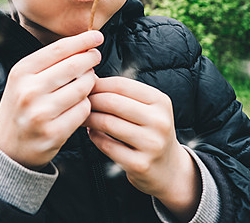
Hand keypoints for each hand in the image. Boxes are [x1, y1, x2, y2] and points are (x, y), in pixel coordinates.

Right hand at [0, 30, 102, 169]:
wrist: (7, 148)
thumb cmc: (21, 107)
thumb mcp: (23, 80)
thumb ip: (48, 63)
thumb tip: (83, 45)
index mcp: (21, 72)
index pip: (59, 49)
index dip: (82, 40)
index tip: (97, 36)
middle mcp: (29, 91)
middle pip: (74, 66)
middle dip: (90, 59)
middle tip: (95, 57)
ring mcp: (41, 113)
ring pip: (82, 88)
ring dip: (90, 82)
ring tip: (85, 82)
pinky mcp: (54, 133)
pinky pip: (83, 110)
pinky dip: (86, 105)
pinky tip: (79, 104)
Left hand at [84, 77, 199, 220]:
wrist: (169, 169)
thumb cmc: (152, 132)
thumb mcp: (149, 108)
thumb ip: (125, 94)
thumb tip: (91, 79)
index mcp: (160, 101)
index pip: (122, 84)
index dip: (99, 83)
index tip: (86, 86)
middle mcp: (159, 121)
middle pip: (112, 102)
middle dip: (91, 100)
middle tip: (79, 102)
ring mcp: (151, 144)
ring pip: (107, 123)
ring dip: (89, 118)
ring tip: (83, 117)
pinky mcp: (139, 164)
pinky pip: (107, 145)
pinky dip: (94, 137)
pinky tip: (92, 133)